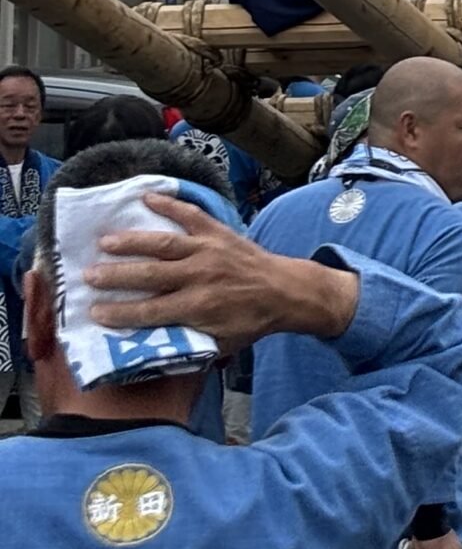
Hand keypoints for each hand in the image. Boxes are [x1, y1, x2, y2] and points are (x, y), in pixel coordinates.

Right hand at [85, 195, 357, 352]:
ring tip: (104, 241)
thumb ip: (186, 346)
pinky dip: (170, 205)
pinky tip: (147, 197)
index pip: (150, 311)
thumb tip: (149, 351)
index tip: (93, 312)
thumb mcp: (219, 344)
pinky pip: (191, 215)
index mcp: (199, 307)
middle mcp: (201, 276)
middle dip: (116, 275)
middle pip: (150, 275)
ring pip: (164, 244)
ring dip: (133, 241)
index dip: (119, 312)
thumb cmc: (250, 321)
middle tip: (87, 274)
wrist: (287, 290)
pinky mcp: (219, 232)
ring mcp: (210, 250)